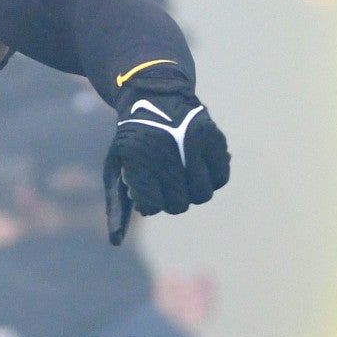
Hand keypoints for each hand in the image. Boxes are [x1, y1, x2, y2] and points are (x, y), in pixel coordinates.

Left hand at [104, 72, 229, 244]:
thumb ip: (117, 204)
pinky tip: (198, 167)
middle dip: (170, 200)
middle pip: (178, 205)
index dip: (149, 203)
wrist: (153, 95)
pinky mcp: (212, 137)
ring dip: (192, 192)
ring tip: (181, 176)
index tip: (146, 191)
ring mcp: (191, 143)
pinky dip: (211, 179)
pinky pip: (220, 178)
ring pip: (202, 195)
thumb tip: (115, 242)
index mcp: (137, 158)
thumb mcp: (116, 166)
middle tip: (165, 184)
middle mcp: (165, 151)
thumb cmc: (132, 140)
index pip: (151, 206)